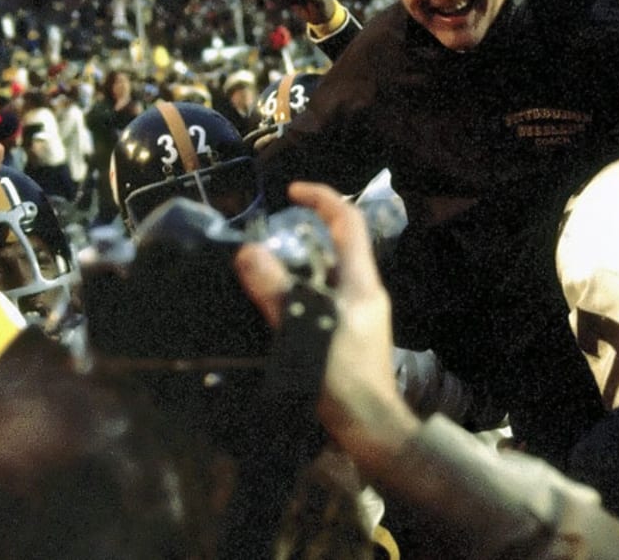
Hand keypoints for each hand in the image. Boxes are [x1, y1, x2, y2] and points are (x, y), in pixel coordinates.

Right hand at [234, 180, 417, 471]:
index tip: (291, 192)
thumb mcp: (305, 330)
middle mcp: (364, 292)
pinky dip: (301, 294)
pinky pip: (323, 301)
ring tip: (263, 269)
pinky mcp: (349, 336)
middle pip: (339, 246)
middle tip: (269, 233)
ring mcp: (359, 315)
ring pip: (328, 276)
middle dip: (305, 232)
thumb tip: (248, 252)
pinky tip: (274, 309)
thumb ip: (277, 291)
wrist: (370, 426)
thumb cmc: (343, 377)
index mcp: (361, 281)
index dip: (322, 199)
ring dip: (299, 266)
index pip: (348, 222)